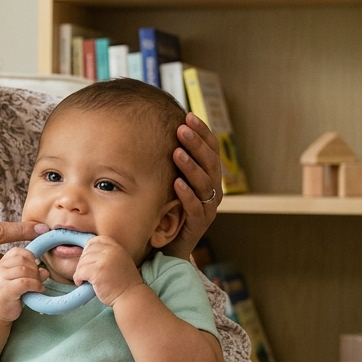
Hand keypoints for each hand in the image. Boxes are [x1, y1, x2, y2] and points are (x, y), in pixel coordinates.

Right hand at [0, 247, 48, 321]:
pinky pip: (26, 282)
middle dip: (35, 269)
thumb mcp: (18, 282)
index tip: (35, 267)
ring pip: (25, 270)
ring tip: (38, 286)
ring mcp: (0, 279)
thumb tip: (45, 272)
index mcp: (1, 264)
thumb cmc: (7, 298)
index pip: (17, 251)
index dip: (30, 257)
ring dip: (37, 278)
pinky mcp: (6, 290)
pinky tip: (39, 290)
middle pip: (23, 260)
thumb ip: (31, 274)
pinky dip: (36, 285)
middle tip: (39, 279)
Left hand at [71, 236, 141, 306]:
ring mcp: (104, 261)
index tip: (88, 260)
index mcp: (117, 248)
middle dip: (83, 262)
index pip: (95, 240)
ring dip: (80, 272)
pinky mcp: (97, 271)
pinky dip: (78, 279)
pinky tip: (82, 283)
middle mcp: (111, 251)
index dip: (88, 249)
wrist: (131, 297)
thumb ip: (108, 254)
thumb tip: (87, 252)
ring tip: (86, 280)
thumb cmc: (124, 283)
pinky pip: (79, 272)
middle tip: (87, 273)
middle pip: (86, 251)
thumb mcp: (120, 261)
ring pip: (81, 262)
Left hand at [163, 113, 222, 260]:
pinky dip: (187, 195)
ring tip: (177, 152)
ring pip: (205, 184)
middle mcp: (212, 190)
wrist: (166, 245)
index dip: (203, 133)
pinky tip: (177, 183)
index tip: (188, 116)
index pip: (212, 149)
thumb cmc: (165, 207)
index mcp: (208, 175)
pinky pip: (196, 209)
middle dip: (197, 144)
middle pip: (211, 163)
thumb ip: (167, 158)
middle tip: (182, 129)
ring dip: (191, 167)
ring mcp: (207, 208)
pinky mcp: (198, 226)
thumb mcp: (167, 179)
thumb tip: (149, 125)